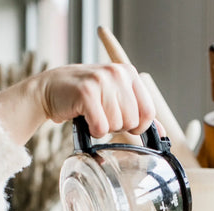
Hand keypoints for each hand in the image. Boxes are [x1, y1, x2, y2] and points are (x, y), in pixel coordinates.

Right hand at [0, 63, 158, 144]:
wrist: (50, 89)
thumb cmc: (85, 97)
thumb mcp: (116, 99)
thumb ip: (140, 114)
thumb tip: (163, 134)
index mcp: (129, 72)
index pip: (149, 111)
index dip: (138, 126)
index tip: (125, 123)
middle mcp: (118, 73)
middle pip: (133, 121)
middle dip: (118, 126)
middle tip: (102, 114)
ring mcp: (102, 80)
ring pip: (116, 125)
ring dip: (103, 128)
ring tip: (93, 114)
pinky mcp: (86, 92)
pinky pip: (101, 127)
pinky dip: (93, 130)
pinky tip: (85, 119)